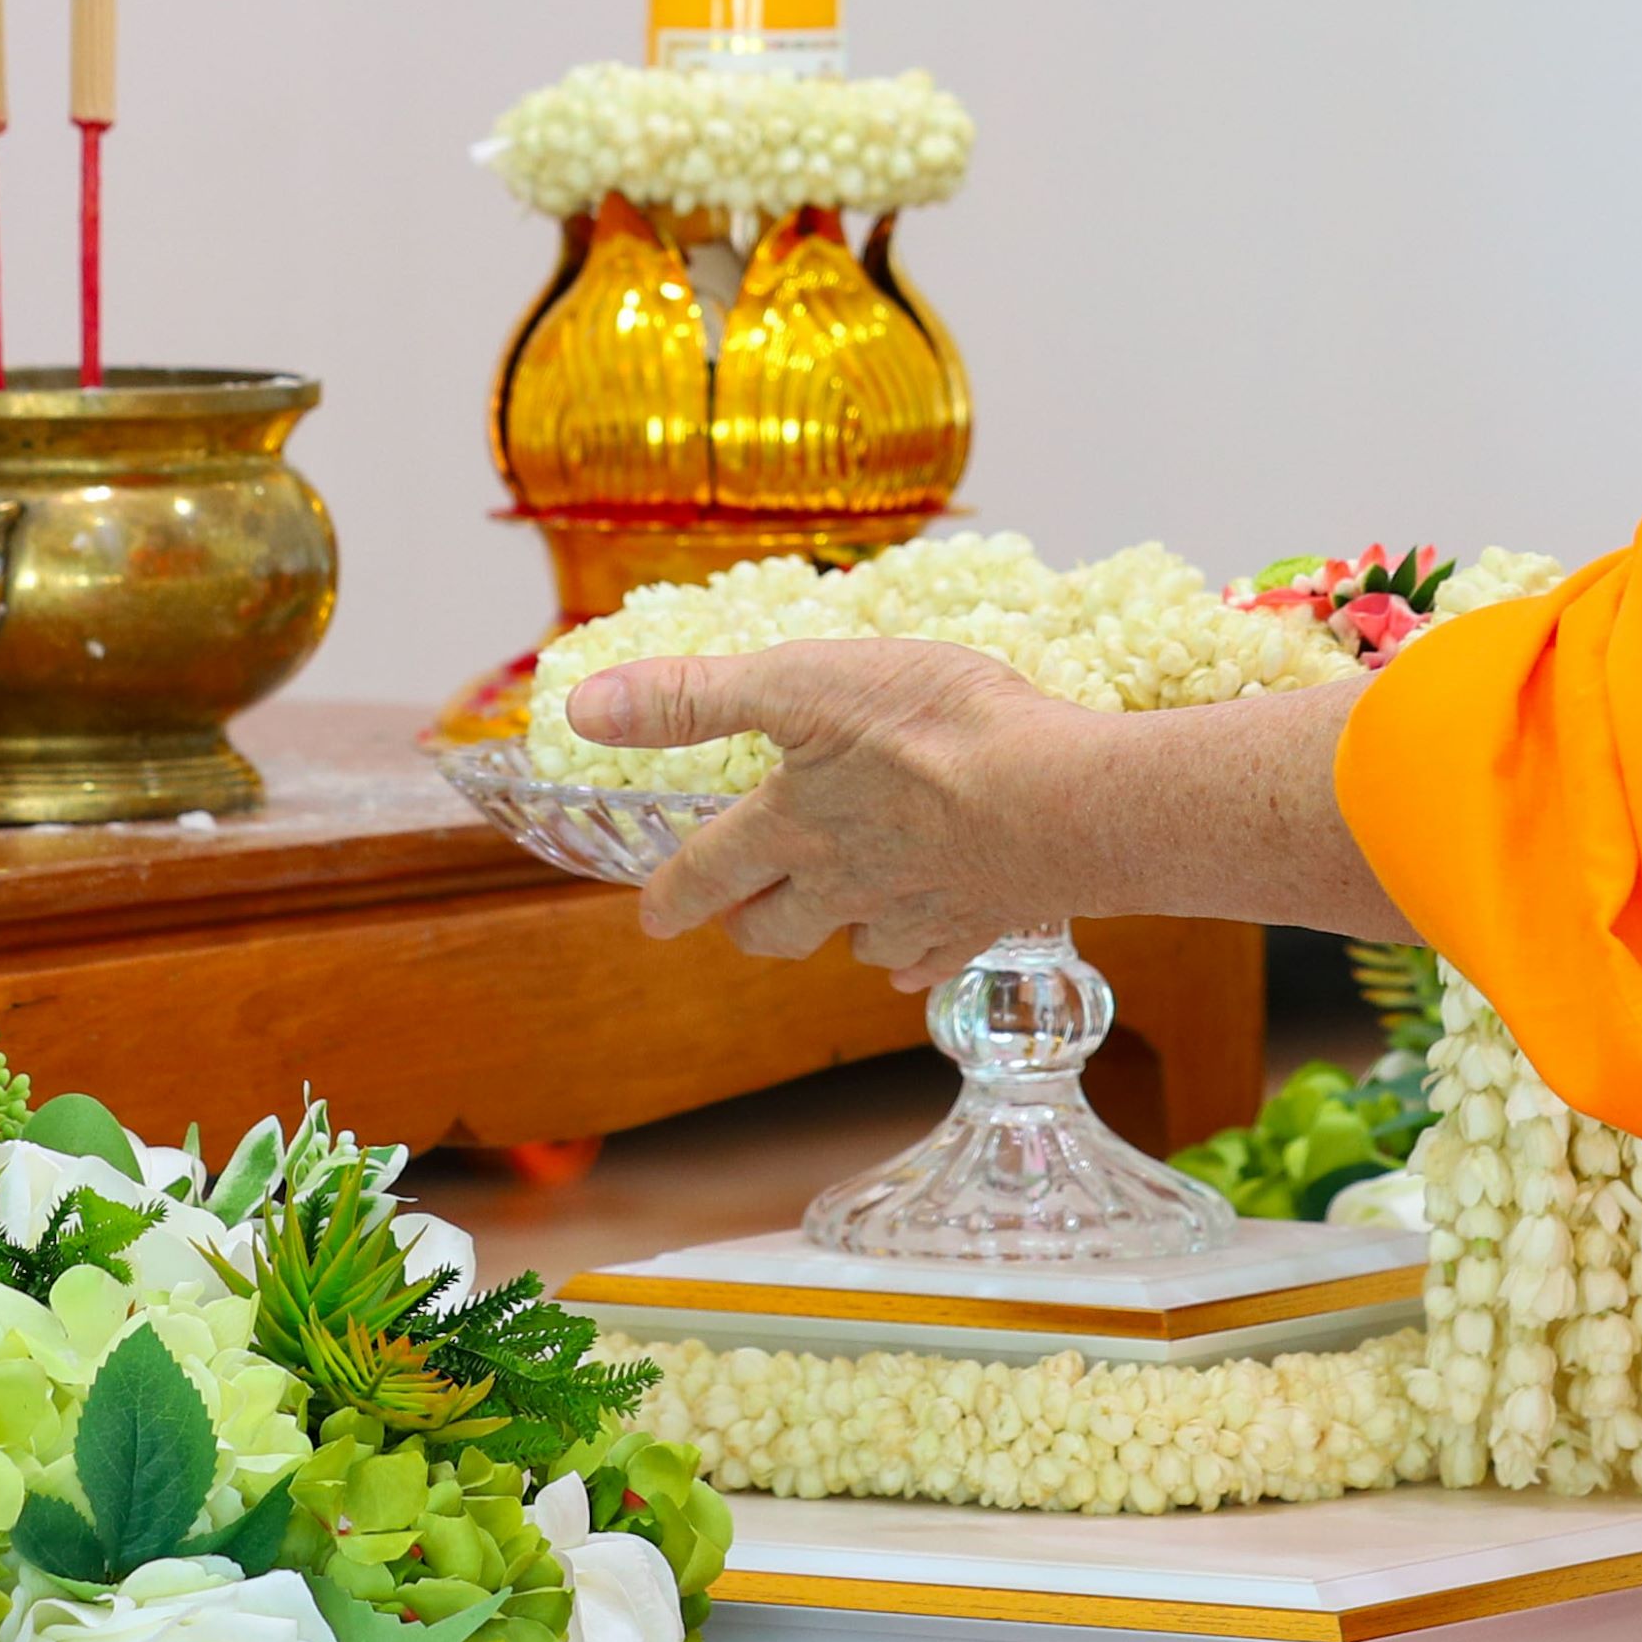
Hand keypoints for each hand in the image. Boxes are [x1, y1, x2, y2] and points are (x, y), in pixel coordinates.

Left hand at [577, 639, 1078, 982]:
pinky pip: (930, 958)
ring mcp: (913, 912)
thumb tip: (584, 711)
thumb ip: (694, 697)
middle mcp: (843, 883)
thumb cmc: (934, 728)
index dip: (674, 894)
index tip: (653, 916)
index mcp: (792, 827)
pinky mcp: (980, 922)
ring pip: (854, 945)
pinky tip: (915, 949)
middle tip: (735, 919)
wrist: (1057, 800)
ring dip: (835, 935)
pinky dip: (913, 957)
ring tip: (835, 915)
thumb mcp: (801, 683)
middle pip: (776, 929)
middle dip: (748, 924)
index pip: (710, 872)